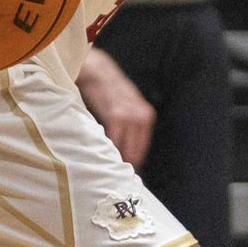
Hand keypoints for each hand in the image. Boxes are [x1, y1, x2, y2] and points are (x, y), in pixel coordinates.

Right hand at [77, 48, 155, 168]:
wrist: (100, 73)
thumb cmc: (113, 92)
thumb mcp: (131, 106)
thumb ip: (133, 126)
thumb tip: (128, 153)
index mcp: (147, 117)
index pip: (141, 149)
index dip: (132, 161)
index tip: (122, 173)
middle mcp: (141, 117)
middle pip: (134, 151)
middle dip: (123, 163)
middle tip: (112, 173)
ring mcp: (129, 116)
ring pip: (123, 146)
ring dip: (114, 157)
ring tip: (105, 165)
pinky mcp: (115, 114)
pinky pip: (112, 138)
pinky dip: (106, 146)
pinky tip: (100, 150)